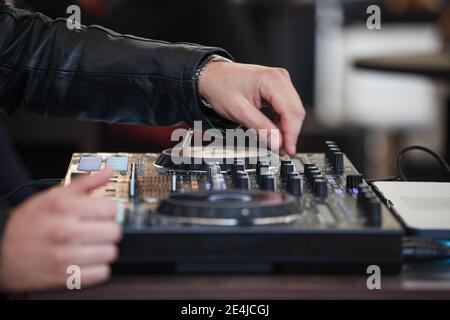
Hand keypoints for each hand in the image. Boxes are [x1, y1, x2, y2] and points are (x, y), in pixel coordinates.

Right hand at [0, 168, 121, 291]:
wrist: (2, 254)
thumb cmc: (29, 224)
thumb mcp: (53, 196)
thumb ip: (86, 183)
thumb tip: (109, 171)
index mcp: (64, 209)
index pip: (111, 208)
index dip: (108, 210)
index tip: (101, 213)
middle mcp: (65, 232)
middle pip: (114, 231)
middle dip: (108, 229)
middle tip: (96, 229)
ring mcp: (66, 257)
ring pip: (110, 252)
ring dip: (104, 249)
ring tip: (90, 245)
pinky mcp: (67, 278)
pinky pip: (102, 273)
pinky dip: (98, 268)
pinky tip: (87, 260)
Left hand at [198, 62, 305, 154]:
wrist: (212, 76)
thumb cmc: (221, 87)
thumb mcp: (239, 111)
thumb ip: (260, 128)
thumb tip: (276, 143)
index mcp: (272, 80)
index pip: (290, 111)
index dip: (291, 134)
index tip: (288, 150)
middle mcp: (280, 78)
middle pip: (295, 111)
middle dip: (290, 133)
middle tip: (282, 151)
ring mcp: (280, 81)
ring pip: (293, 110)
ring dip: (287, 128)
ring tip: (278, 144)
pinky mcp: (278, 86)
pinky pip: (287, 106)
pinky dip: (283, 121)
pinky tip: (276, 131)